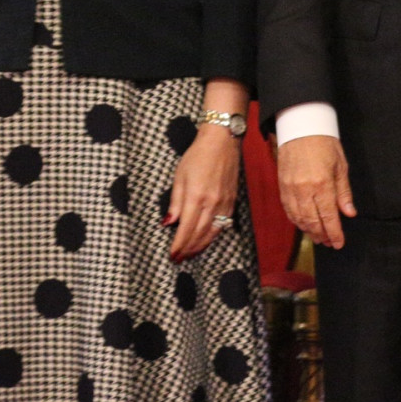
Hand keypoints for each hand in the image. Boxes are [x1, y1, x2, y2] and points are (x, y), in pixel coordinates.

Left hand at [166, 125, 241, 260]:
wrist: (222, 142)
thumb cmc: (197, 156)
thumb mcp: (179, 177)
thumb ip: (175, 202)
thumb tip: (168, 223)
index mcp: (196, 197)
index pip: (186, 229)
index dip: (178, 245)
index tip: (172, 255)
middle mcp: (212, 203)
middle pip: (199, 234)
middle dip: (188, 249)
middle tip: (178, 259)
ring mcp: (224, 203)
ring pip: (212, 232)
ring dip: (200, 246)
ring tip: (190, 254)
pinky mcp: (232, 201)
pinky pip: (223, 224)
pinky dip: (213, 236)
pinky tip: (206, 240)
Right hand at [277, 134, 356, 249]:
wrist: (301, 128)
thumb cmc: (324, 144)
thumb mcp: (341, 166)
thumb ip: (343, 192)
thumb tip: (349, 213)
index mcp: (322, 184)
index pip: (328, 216)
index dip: (334, 233)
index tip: (339, 244)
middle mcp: (304, 190)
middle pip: (312, 221)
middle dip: (322, 235)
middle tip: (330, 243)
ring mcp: (290, 190)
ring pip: (299, 219)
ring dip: (309, 231)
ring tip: (319, 237)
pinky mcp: (282, 187)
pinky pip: (289, 211)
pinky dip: (297, 221)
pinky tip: (305, 225)